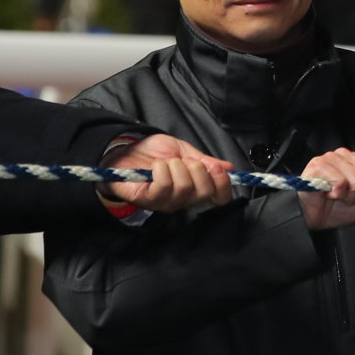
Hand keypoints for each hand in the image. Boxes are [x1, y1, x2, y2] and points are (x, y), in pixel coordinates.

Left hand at [101, 134, 232, 213]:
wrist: (125, 153)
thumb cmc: (154, 154)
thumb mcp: (184, 151)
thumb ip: (205, 161)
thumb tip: (229, 168)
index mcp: (196, 189)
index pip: (220, 198)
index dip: (223, 184)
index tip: (217, 167)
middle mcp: (184, 200)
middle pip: (204, 192)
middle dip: (198, 169)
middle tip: (185, 161)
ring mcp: (166, 202)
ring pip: (184, 188)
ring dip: (176, 166)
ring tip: (165, 163)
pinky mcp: (148, 200)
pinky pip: (163, 187)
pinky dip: (161, 170)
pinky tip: (155, 167)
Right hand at [297, 149, 354, 230]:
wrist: (310, 220)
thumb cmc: (335, 209)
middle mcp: (346, 155)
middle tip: (352, 199)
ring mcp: (332, 158)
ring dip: (351, 197)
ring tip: (339, 198)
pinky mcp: (318, 165)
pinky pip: (341, 182)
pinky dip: (338, 195)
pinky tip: (329, 195)